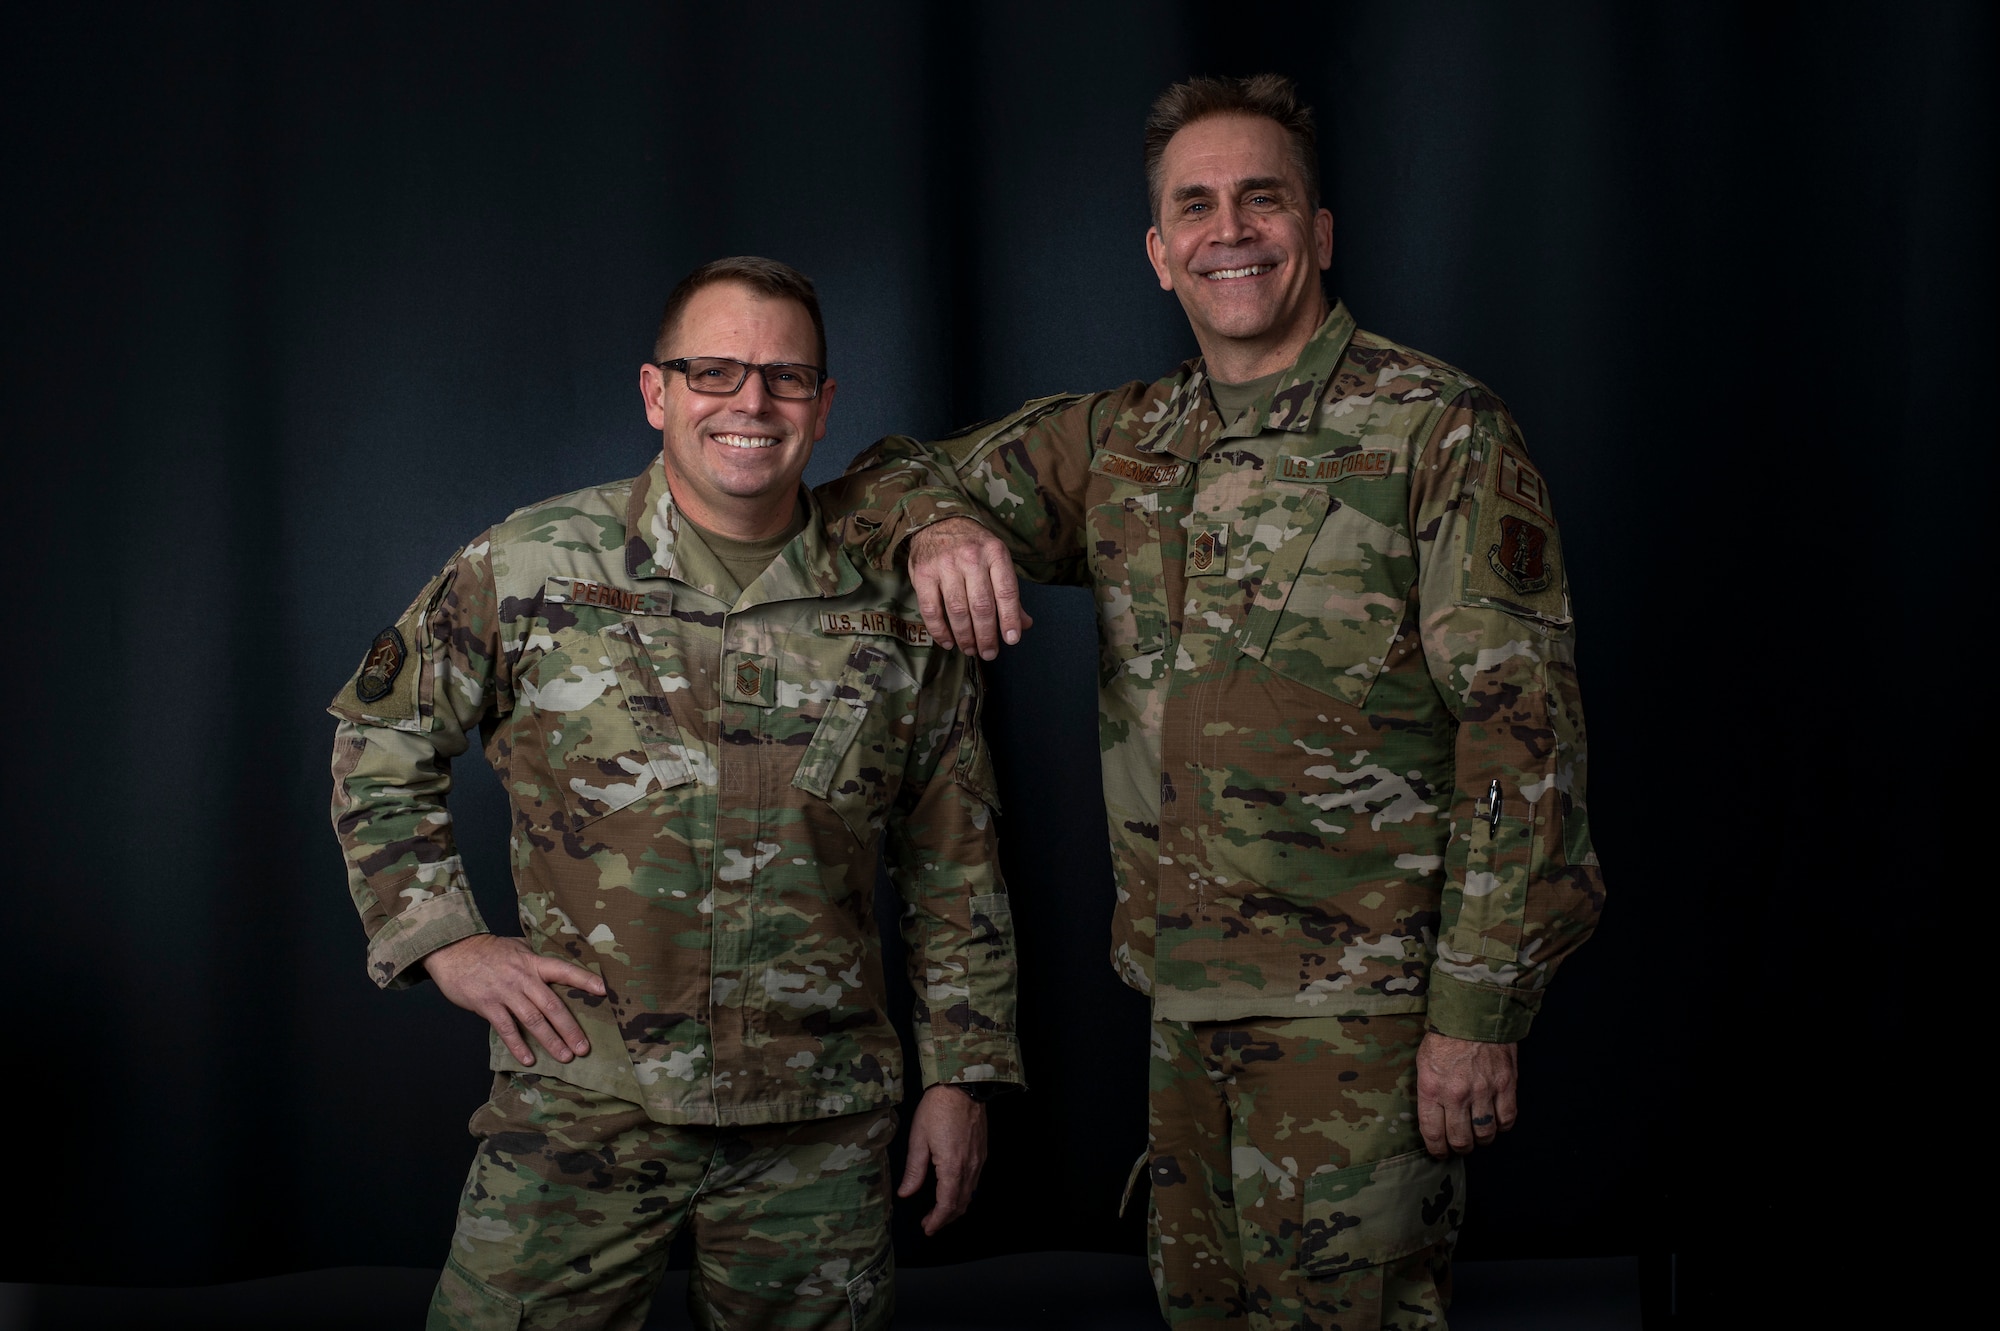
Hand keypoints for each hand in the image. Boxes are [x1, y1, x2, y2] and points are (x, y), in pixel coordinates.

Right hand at [421, 934, 606, 1066]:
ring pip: (533, 1020)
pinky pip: (506, 1029)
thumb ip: (534, 957)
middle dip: (570, 1028)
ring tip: (565, 1057)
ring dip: (550, 1041)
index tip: (605, 991)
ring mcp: (505, 992)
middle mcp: (523, 978)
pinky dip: (518, 1045)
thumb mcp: (516, 946)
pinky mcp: (487, 1005)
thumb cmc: (487, 950)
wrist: (453, 950)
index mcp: (533, 962)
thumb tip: (553, 961)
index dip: (585, 980)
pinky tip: (529, 1060)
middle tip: (584, 1048)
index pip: (565, 971)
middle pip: (552, 1005)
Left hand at [897, 1084, 988, 1235]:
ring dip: (955, 1206)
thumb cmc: (938, 1108)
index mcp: (952, 1167)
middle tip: (930, 1223)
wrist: (962, 1086)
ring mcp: (978, 1160)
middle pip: (961, 1203)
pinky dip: (964, 1193)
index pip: (947, 1204)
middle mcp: (969, 1167)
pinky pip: (975, 1181)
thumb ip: (914, 1170)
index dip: (937, 1220)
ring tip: (939, 1210)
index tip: (927, 1228)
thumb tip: (906, 1193)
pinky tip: (953, 1189)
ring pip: (970, 1193)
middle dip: (946, 1218)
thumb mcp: (918, 1139)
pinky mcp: (982, 1152)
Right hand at [907, 518, 1030, 658]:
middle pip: (982, 605)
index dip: (1009, 619)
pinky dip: (939, 630)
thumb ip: (1008, 592)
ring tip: (970, 650)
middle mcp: (971, 557)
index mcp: (995, 553)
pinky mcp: (923, 574)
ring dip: (965, 636)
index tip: (1011, 640)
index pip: (1006, 591)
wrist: (937, 521)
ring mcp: (945, 565)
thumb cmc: (973, 546)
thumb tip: (1024, 624)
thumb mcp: (996, 560)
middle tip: (989, 653)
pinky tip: (948, 641)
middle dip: (986, 635)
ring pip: (957, 610)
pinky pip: (931, 609)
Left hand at [1415, 1032, 1518, 1157]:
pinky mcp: (1506, 1085)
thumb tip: (1433, 1120)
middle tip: (1460, 1145)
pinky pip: (1507, 1120)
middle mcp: (1457, 1094)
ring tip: (1478, 1133)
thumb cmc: (1444, 1037)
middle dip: (1459, 1148)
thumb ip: (1428, 1093)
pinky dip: (1501, 1125)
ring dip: (1481, 1139)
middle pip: (1461, 1140)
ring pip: (1485, 1134)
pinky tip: (1495, 1121)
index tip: (1440, 1153)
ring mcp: (1484, 1091)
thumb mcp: (1423, 1064)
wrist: (1473, 1012)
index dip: (1437, 1150)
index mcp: (1432, 1088)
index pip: (1433, 1134)